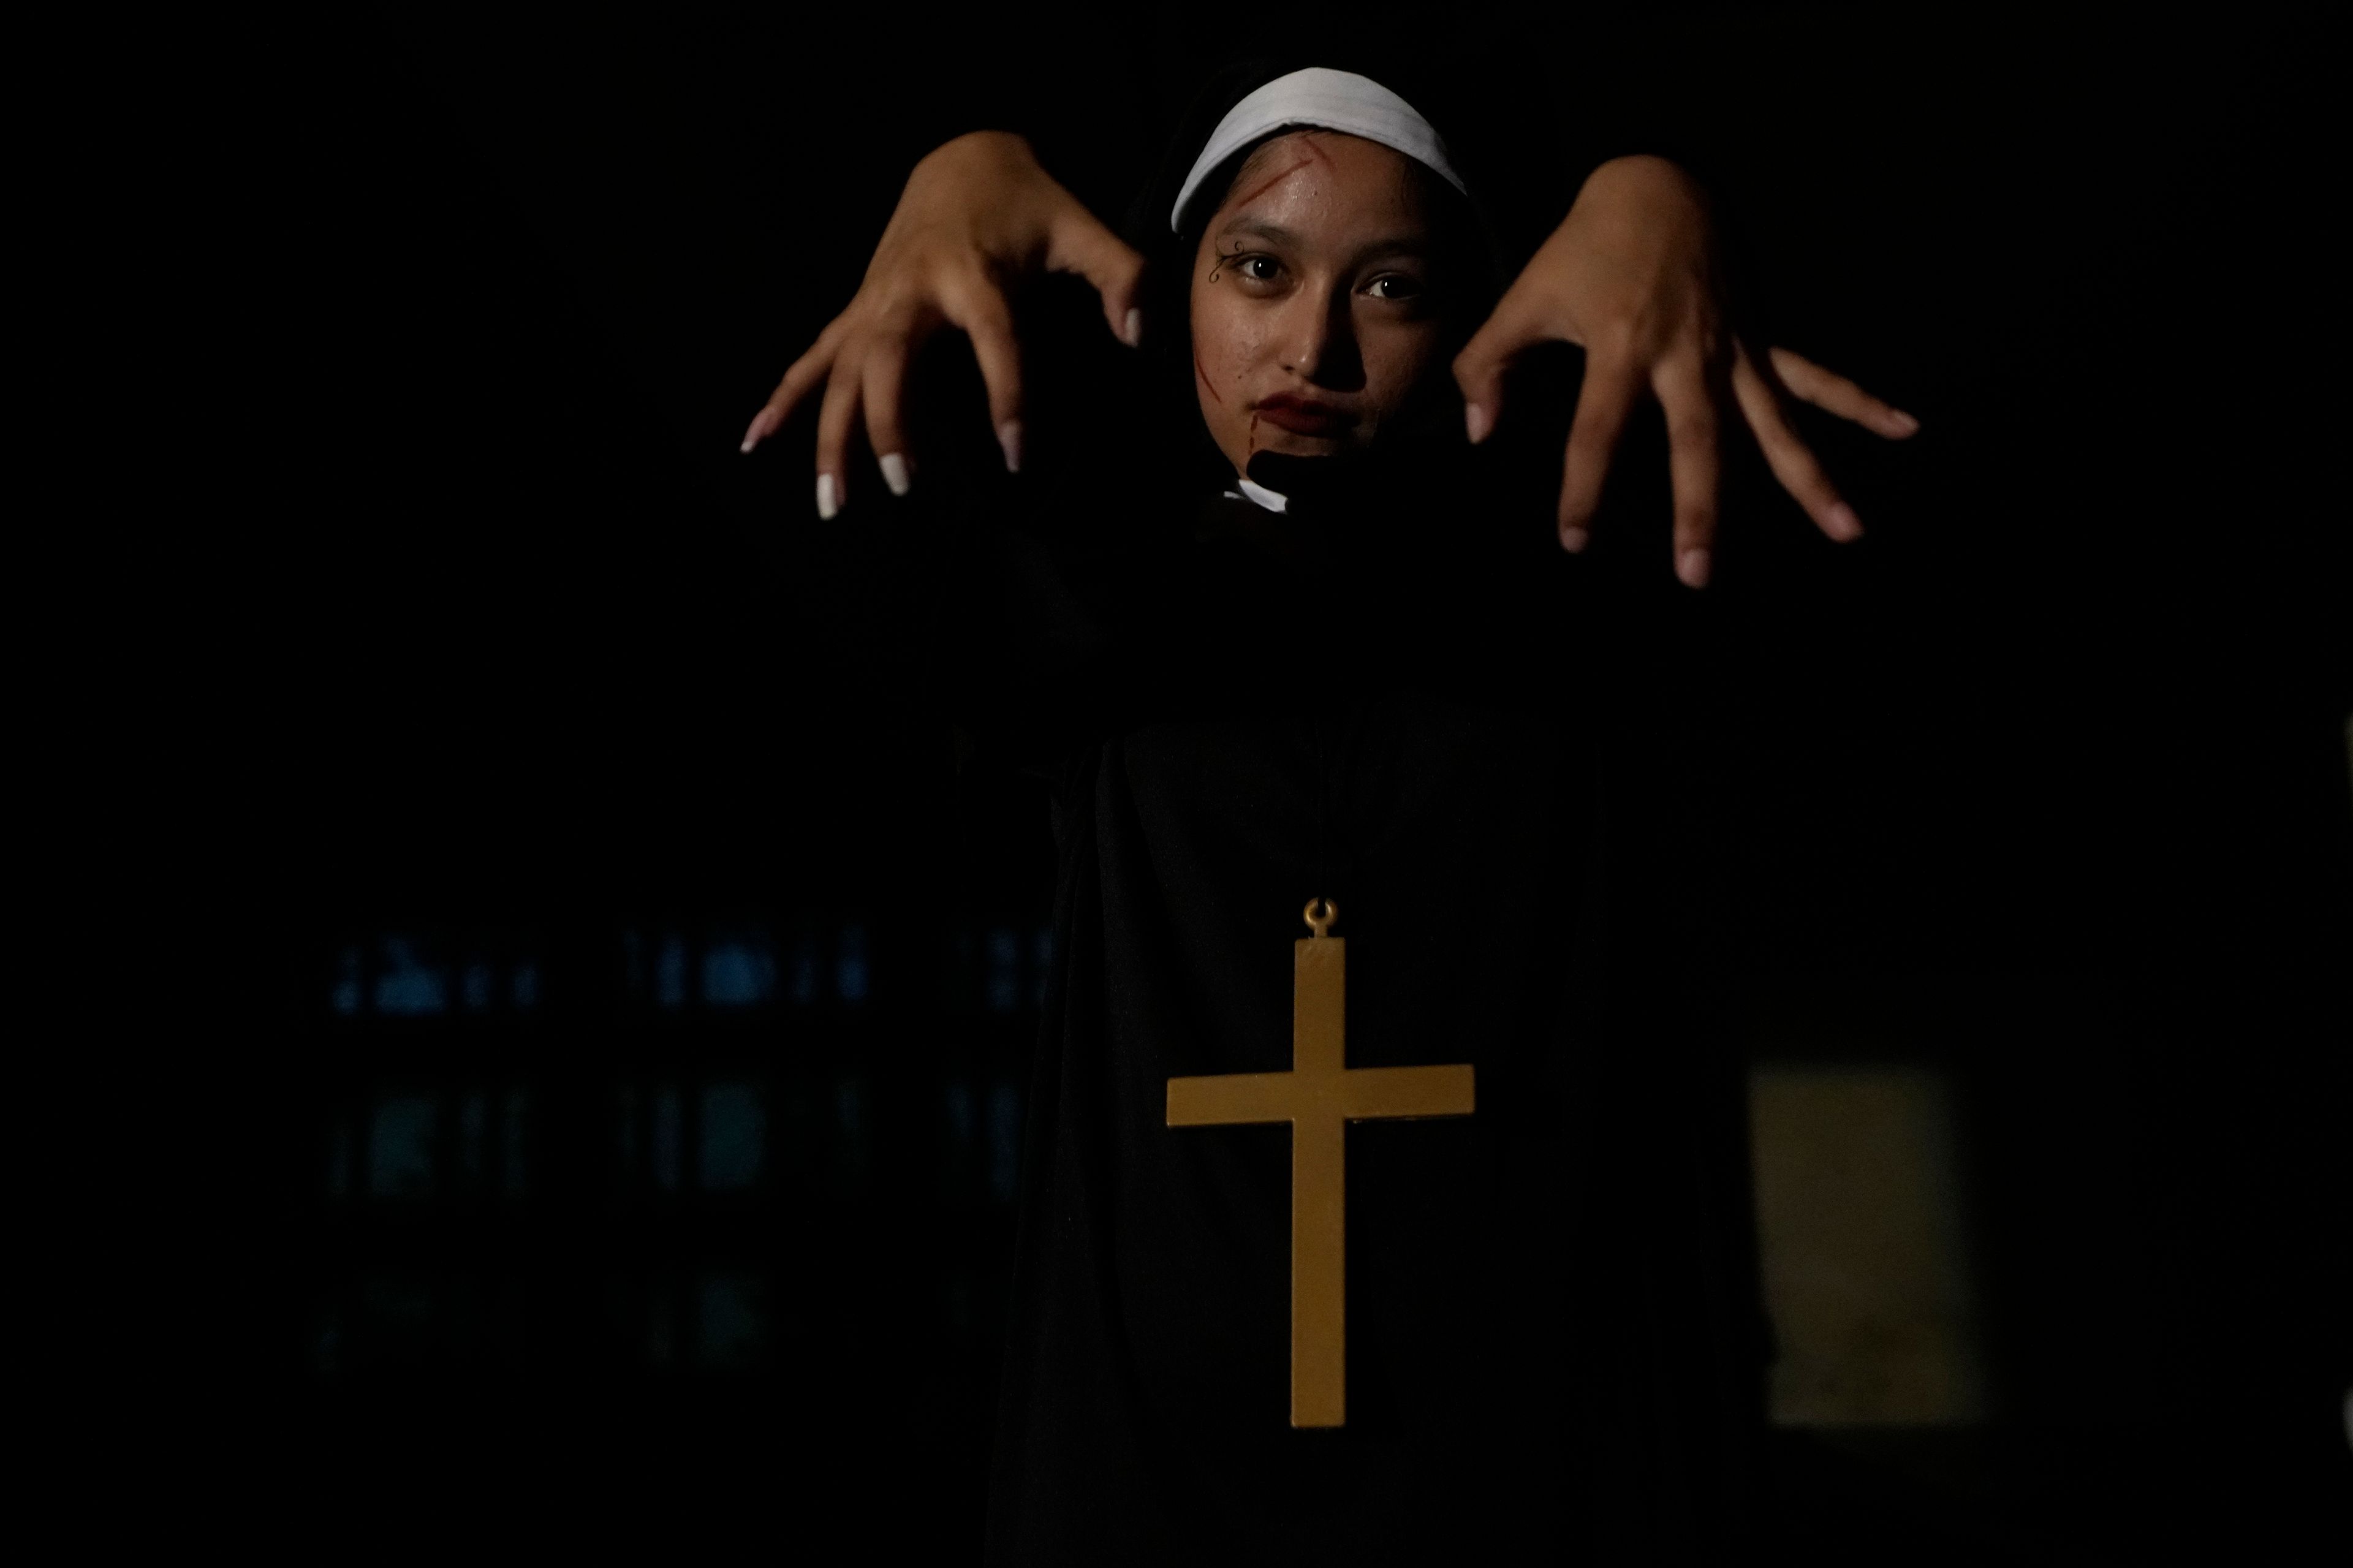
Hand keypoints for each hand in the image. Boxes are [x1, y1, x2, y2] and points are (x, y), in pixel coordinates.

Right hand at [740, 132, 1145, 517]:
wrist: (960, 160)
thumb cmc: (1025, 203)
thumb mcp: (1080, 228)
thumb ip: (1120, 277)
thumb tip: (1138, 333)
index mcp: (973, 274)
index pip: (993, 342)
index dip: (1006, 397)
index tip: (1016, 454)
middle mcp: (914, 290)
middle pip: (891, 361)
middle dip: (889, 422)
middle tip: (901, 483)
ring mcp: (877, 302)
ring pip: (841, 373)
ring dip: (830, 435)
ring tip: (832, 501)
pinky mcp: (859, 311)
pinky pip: (814, 359)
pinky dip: (785, 398)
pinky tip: (757, 440)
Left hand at [1452, 155, 1917, 587]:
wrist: (1655, 181)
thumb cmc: (1582, 248)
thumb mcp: (1524, 297)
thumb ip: (1489, 363)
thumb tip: (1479, 431)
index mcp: (1621, 345)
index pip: (1598, 433)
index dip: (1581, 489)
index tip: (1574, 542)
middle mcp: (1685, 353)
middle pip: (1697, 443)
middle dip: (1700, 511)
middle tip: (1699, 575)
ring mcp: (1732, 347)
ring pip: (1775, 423)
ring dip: (1811, 479)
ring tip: (1847, 532)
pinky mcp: (1759, 336)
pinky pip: (1813, 375)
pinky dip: (1860, 402)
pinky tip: (1904, 427)